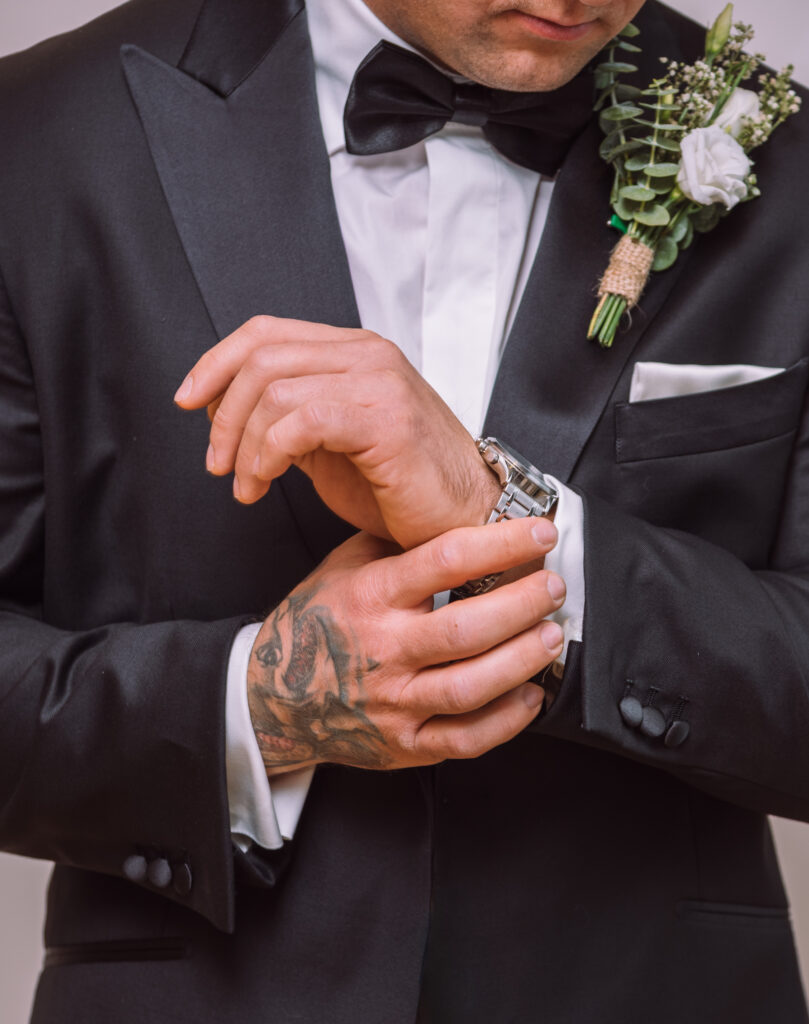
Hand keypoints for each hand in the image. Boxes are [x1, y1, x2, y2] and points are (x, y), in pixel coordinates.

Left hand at [174, 316, 500, 548]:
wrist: (464, 520)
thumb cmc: (400, 487)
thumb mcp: (329, 445)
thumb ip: (285, 418)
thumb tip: (221, 408)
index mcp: (354, 351)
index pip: (267, 331)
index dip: (215, 362)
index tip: (187, 401)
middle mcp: (368, 354)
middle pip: (262, 357)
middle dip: (222, 414)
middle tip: (216, 464)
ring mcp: (380, 382)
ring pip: (275, 389)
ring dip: (242, 445)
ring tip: (245, 487)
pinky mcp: (387, 418)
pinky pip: (302, 421)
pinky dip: (267, 454)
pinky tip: (263, 484)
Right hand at [247, 516, 565, 773]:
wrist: (273, 698)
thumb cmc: (317, 623)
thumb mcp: (344, 566)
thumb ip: (396, 542)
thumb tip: (458, 511)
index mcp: (371, 595)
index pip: (445, 561)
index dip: (501, 543)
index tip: (539, 532)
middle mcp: (384, 649)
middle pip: (466, 628)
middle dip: (522, 604)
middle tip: (552, 587)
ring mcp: (394, 702)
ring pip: (470, 686)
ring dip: (522, 660)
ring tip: (551, 636)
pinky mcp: (404, 744)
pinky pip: (464, 740)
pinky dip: (506, 721)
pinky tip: (530, 695)